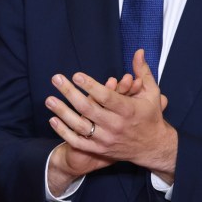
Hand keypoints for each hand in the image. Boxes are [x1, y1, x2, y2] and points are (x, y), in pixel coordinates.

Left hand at [46, 49, 176, 183]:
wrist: (153, 147)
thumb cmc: (151, 116)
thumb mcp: (151, 93)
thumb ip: (142, 71)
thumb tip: (139, 51)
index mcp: (127, 110)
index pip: (106, 97)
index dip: (90, 86)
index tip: (76, 75)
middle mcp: (116, 125)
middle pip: (88, 109)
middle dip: (70, 93)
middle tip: (56, 79)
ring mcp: (106, 139)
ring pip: (80, 126)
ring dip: (62, 112)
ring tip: (49, 99)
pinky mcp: (100, 149)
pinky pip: (78, 142)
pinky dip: (64, 132)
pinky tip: (53, 120)